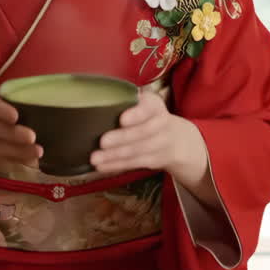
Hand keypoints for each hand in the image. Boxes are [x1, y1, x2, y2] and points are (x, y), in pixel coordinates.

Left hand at [90, 91, 207, 187]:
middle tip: (102, 142)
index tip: (122, 120)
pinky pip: (134, 163)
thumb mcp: (142, 104)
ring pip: (137, 150)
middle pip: (142, 132)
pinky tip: (101, 166)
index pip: (148, 108)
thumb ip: (124, 103)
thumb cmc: (146, 117)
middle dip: (122, 138)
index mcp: (154, 105)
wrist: (176, 140)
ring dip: (115, 155)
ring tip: (95, 158)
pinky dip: (116, 165)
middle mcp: (161, 123)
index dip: (136, 114)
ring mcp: (160, 144)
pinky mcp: (154, 160)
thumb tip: (93, 105)